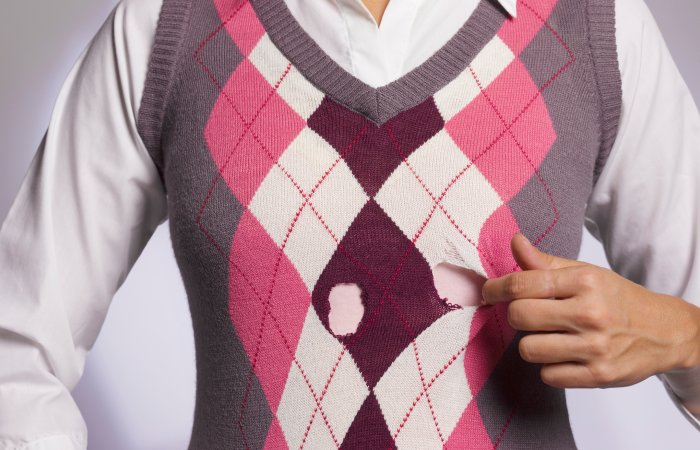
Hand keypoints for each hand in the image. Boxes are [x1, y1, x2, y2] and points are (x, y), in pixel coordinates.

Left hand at [481, 233, 699, 389]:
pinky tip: (565, 355)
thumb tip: (515, 242)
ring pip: (529, 349)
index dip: (496, 288)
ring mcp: (595, 347)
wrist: (664, 331)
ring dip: (533, 343)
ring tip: (551, 335)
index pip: (522, 284)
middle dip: (516, 315)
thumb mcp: (585, 273)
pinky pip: (548, 375)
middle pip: (520, 317)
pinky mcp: (598, 376)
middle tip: (528, 314)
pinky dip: (550, 367)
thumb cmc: (616, 299)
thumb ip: (544, 262)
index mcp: (584, 281)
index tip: (489, 292)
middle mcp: (590, 313)